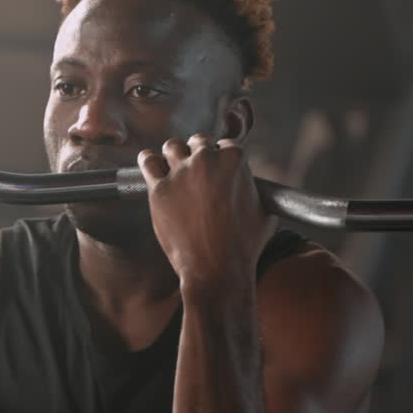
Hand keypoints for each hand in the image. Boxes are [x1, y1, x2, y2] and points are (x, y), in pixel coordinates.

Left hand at [138, 135, 274, 288]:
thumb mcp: (264, 212)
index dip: (221, 159)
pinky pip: (148, 161)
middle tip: (197, 175)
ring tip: (175, 171)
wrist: (216, 269)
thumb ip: (254, 189)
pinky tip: (152, 167)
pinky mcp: (159, 188)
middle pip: (198, 142)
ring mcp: (181, 172)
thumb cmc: (243, 246)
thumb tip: (250, 187)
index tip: (217, 172)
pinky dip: (150, 162)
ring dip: (174, 156)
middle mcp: (206, 160)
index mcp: (234, 159)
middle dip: (198, 156)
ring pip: (172, 146)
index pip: (225, 145)